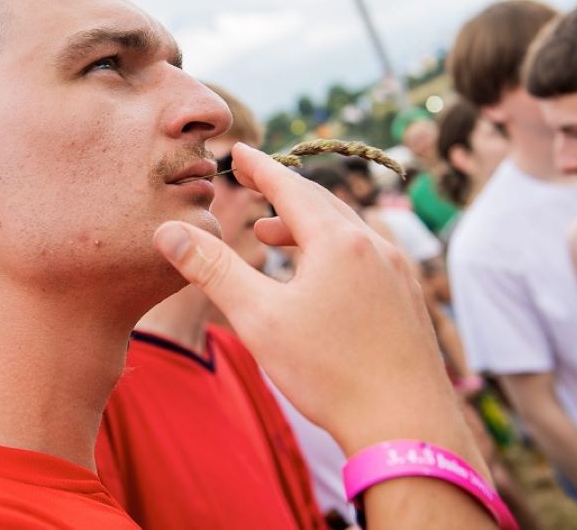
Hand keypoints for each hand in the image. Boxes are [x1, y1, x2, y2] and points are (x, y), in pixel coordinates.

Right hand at [154, 143, 473, 456]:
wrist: (406, 426)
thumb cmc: (330, 372)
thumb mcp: (259, 318)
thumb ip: (213, 269)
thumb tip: (169, 232)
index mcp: (339, 241)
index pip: (291, 187)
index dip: (260, 167)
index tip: (240, 150)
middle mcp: (375, 245)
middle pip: (322, 203)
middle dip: (283, 193)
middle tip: (254, 187)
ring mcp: (398, 271)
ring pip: (346, 231)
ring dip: (307, 225)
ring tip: (273, 236)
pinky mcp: (407, 298)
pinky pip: (365, 255)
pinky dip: (333, 250)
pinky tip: (319, 276)